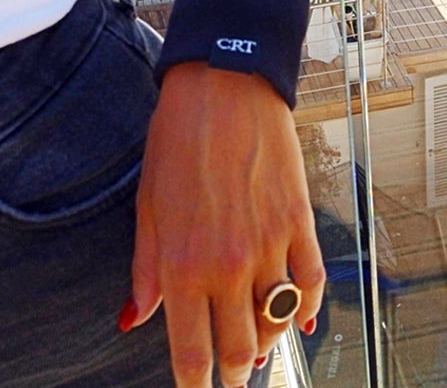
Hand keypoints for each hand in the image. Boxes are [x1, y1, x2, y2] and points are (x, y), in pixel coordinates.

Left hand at [121, 62, 325, 387]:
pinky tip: (301, 320)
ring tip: (258, 348)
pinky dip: (310, 311)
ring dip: (268, 346)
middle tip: (230, 377)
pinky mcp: (298, 223)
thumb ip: (145, 268)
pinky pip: (313, 284)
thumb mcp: (147, 204)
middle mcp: (228, 264)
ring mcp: (269, 245)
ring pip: (277, 325)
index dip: (196, 385)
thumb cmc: (179, 138)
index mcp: (182, 263)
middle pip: (240, 351)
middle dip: (234, 375)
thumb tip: (133, 318)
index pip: (192, 353)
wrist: (223, 88)